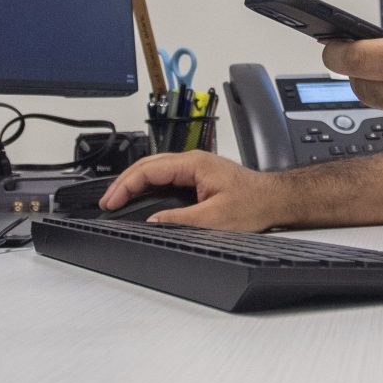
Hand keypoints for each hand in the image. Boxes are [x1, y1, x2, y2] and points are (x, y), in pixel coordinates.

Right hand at [99, 151, 283, 230]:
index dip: (125, 186)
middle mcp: (193, 161)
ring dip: (135, 183)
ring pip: (155, 170)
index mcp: (193, 164)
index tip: (111, 202)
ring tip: (117, 200)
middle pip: (147, 166)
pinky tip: (141, 197)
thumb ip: (180, 220)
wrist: (276, 200)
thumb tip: (152, 222)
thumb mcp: (215, 218)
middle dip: (123, 183)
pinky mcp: (198, 177)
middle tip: (106, 202)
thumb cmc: (255, 204)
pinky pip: (166, 177)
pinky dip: (148, 186)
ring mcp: (195, 168)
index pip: (148, 170)